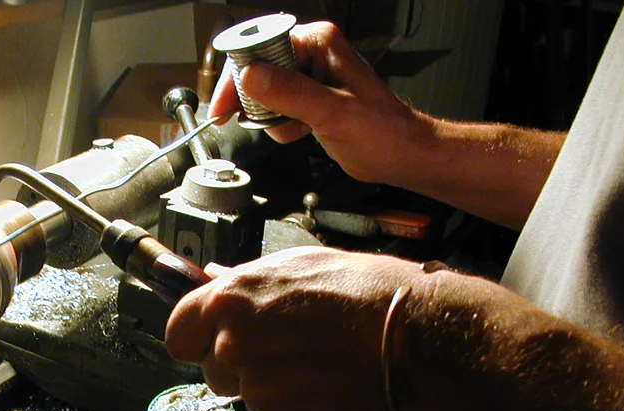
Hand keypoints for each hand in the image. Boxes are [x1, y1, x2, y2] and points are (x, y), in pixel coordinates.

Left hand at [164, 246, 422, 410]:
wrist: (419, 339)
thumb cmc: (369, 293)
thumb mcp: (301, 263)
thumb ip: (247, 279)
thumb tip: (215, 279)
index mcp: (230, 303)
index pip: (177, 334)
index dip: (195, 338)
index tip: (209, 340)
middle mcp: (235, 348)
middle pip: (213, 371)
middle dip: (239, 365)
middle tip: (285, 349)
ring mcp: (260, 392)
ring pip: (250, 397)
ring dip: (274, 387)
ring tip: (319, 363)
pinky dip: (302, 409)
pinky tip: (332, 385)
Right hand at [210, 22, 426, 185]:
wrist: (400, 155)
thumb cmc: (382, 132)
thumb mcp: (330, 112)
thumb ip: (289, 92)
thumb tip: (251, 77)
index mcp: (318, 43)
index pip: (261, 47)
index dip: (238, 76)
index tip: (224, 104)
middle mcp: (312, 54)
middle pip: (257, 69)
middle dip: (255, 101)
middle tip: (254, 120)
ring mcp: (310, 77)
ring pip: (264, 92)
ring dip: (271, 118)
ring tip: (292, 129)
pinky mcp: (309, 99)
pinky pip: (277, 108)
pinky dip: (280, 125)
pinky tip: (299, 133)